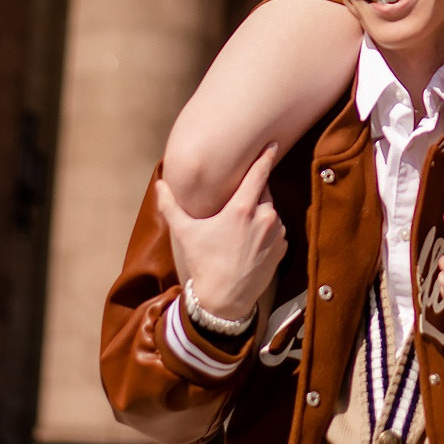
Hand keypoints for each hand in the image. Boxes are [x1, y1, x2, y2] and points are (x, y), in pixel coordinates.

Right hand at [155, 143, 287, 322]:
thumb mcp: (186, 233)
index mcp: (243, 209)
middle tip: (234, 208)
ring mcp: (277, 233)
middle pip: (263, 192)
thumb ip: (172, 206)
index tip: (272, 143)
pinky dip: (266, 230)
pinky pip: (276, 229)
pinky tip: (250, 243)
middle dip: (252, 194)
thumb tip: (160, 184)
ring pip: (270, 211)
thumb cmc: (204, 263)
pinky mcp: (283, 247)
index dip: (265, 157)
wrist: (225, 300)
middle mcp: (265, 217)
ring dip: (259, 213)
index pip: (259, 174)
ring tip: (240, 232)